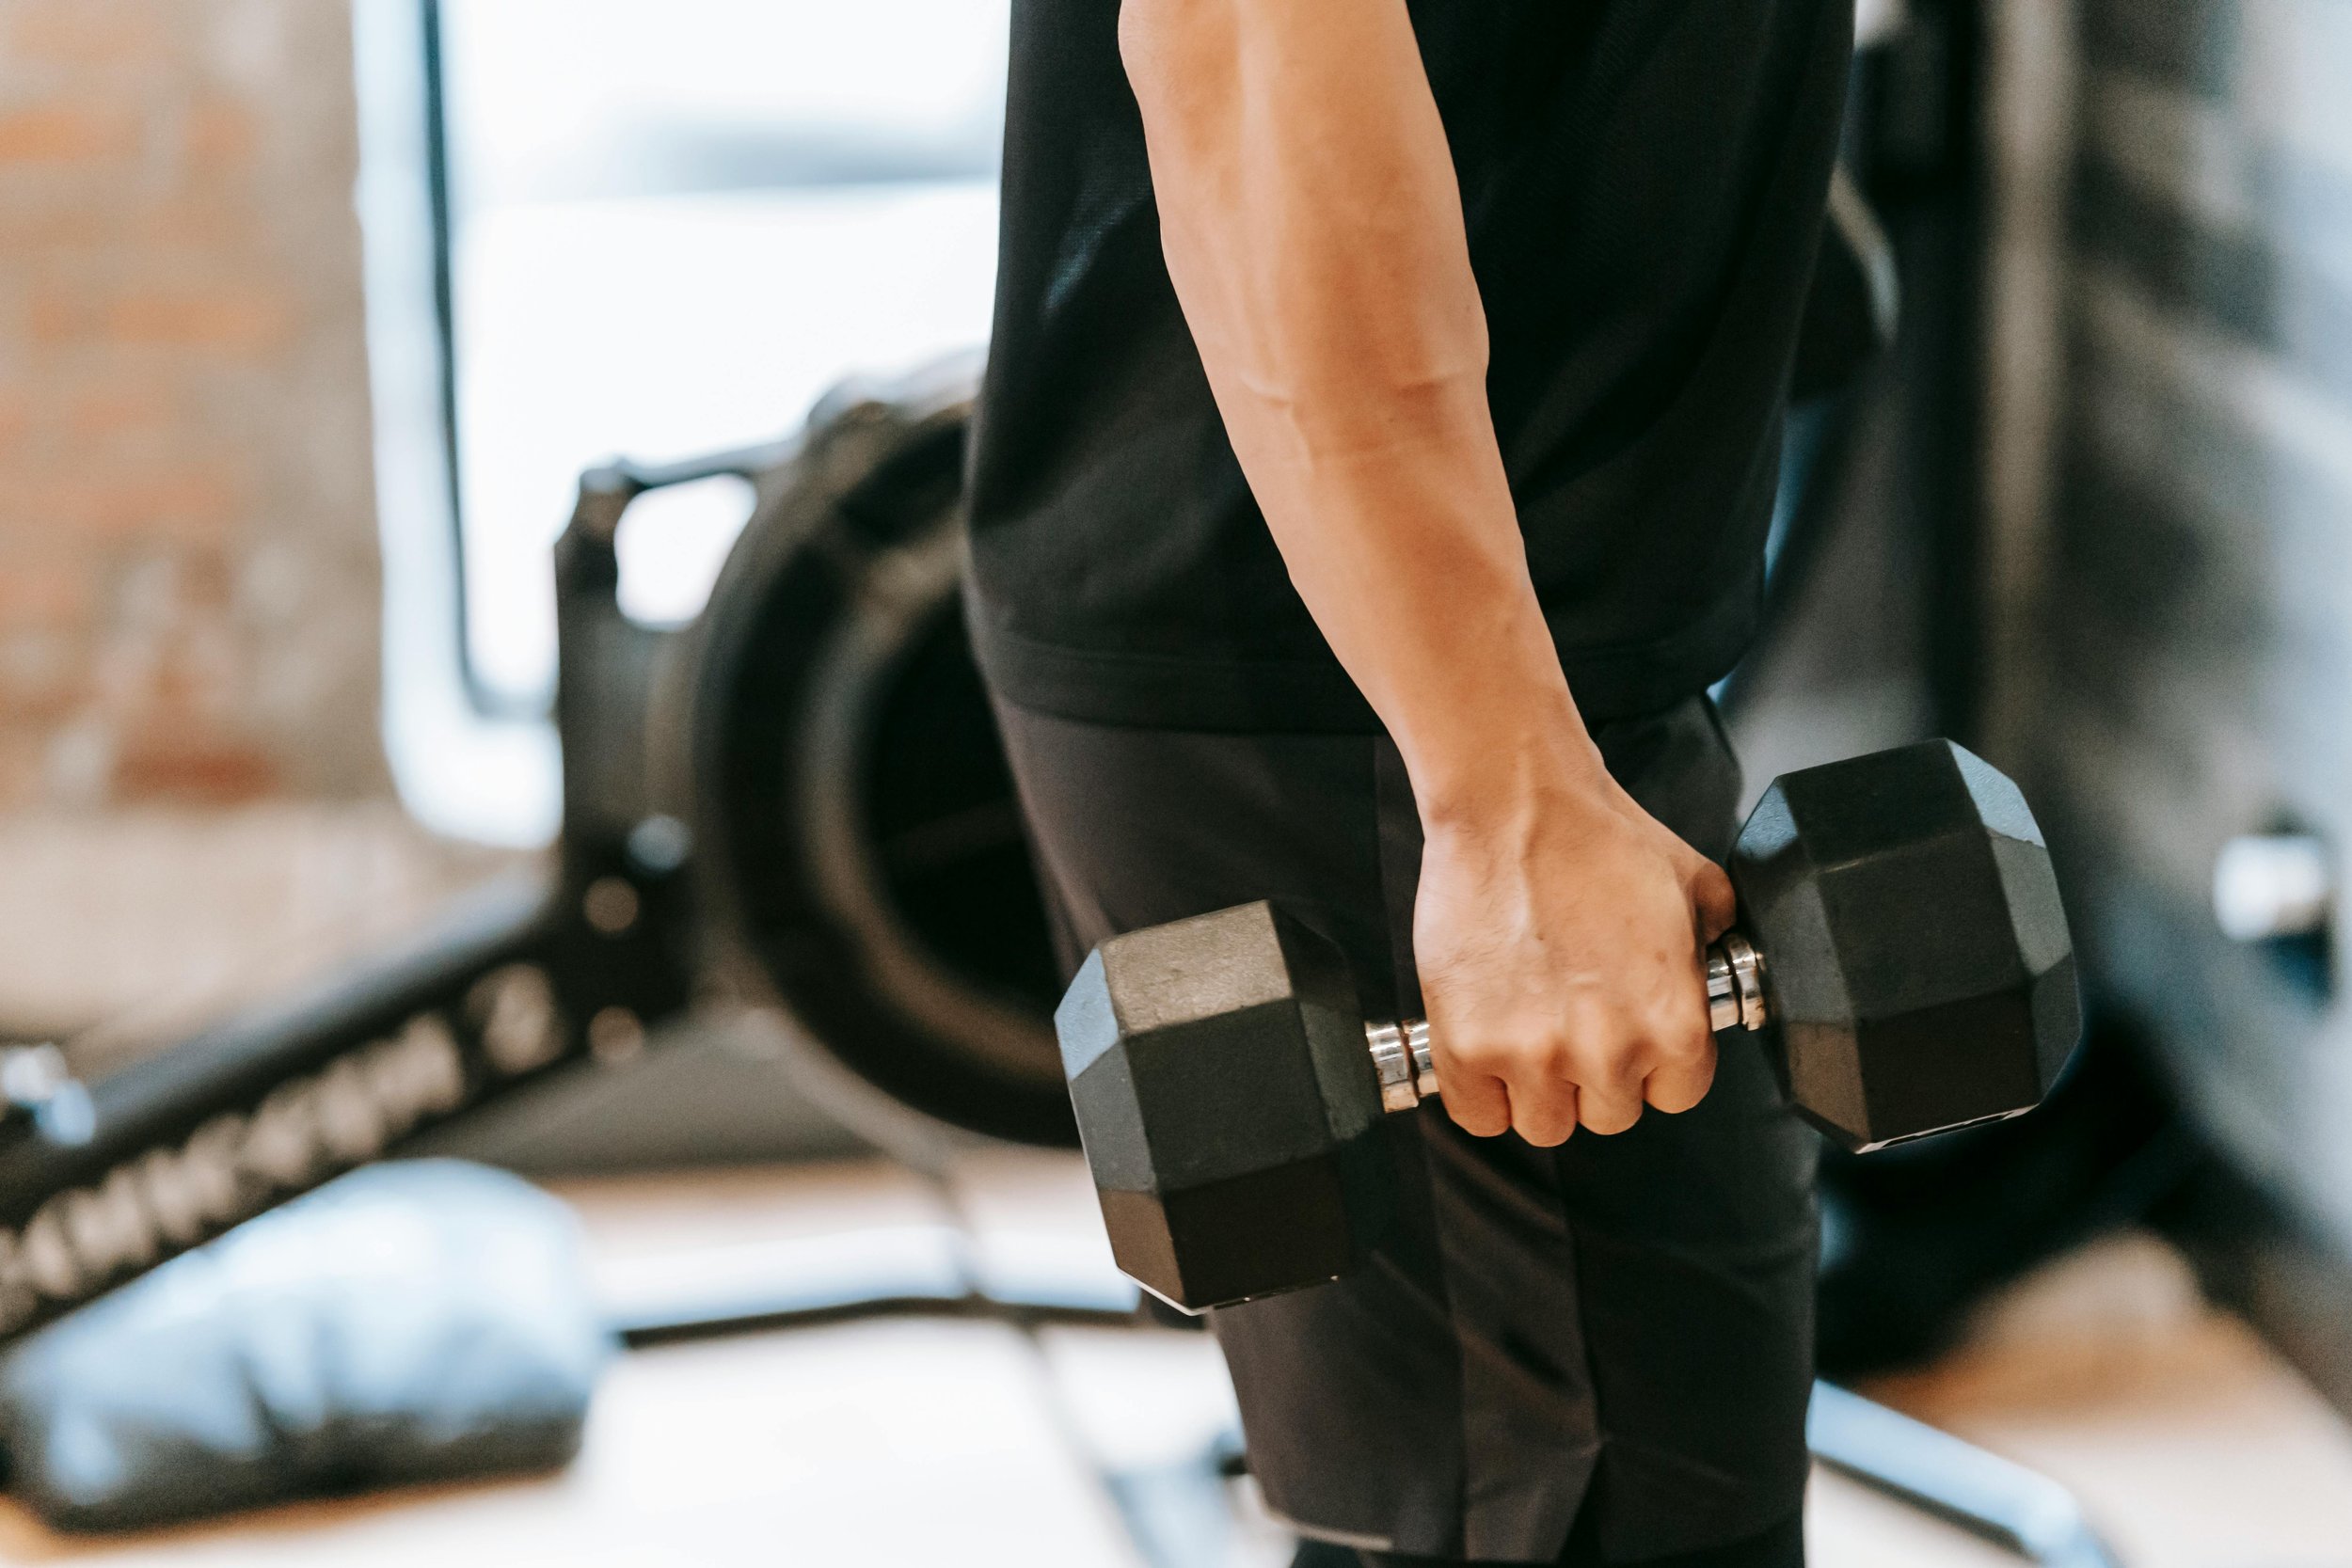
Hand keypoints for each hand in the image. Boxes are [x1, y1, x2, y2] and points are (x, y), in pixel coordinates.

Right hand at [1412, 745, 1734, 1145]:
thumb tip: (1718, 966)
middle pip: (1608, 1116)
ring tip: (1527, 1031)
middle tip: (1571, 1020)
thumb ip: (1717, 942)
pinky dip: (1480, 1093)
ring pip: (1543, 1124)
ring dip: (1536, 1090)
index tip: (1627, 1038)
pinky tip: (1485, 1050)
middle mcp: (1607, 1052)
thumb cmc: (1597, 835)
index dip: (1652, 1065)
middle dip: (1593, 1075)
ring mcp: (1532, 1054)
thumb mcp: (1695, 884)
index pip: (1676, 1097)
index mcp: (1674, 1024)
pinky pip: (1478, 1115)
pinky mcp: (1466, 1045)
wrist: (1514, 805)